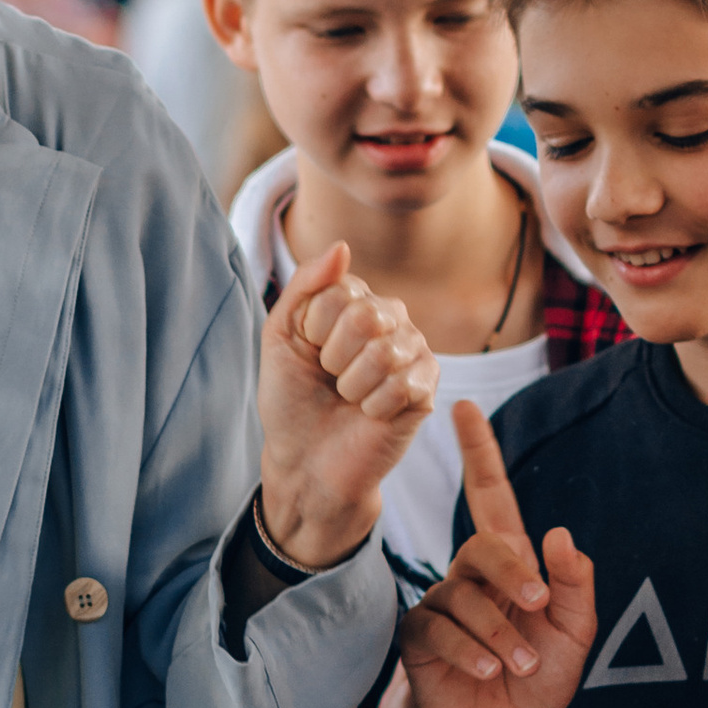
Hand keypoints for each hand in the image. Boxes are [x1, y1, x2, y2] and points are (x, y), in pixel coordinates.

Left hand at [255, 243, 438, 570]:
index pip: (340, 289)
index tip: (309, 353)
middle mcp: (391, 319)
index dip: (313, 329)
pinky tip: (370, 414)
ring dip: (352, 386)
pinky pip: (405, 385)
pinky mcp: (428, 389)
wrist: (305, 461)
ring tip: (348, 397)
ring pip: (385, 353)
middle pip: (367, 315)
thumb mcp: (280, 336)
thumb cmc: (292, 399)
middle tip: (330, 378)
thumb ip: (305, 286)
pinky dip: (374, 407)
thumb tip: (343, 247)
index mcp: (355, 301)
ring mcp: (413, 352)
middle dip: (334, 357)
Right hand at [396, 398, 595, 707]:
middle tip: (538, 607)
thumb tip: (560, 534)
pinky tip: (488, 671)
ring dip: (498, 631)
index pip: (490, 497)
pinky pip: (437, 627)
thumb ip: (574, 585)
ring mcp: (440, 604)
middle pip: (483, 547)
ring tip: (518, 664)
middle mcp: (470, 575)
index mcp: (508, 563)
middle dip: (512, 574)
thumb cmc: (542, 678)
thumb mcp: (575, 633)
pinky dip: (469, 649)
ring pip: (462, 594)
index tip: (464, 409)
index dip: (478, 453)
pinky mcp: (418, 636)